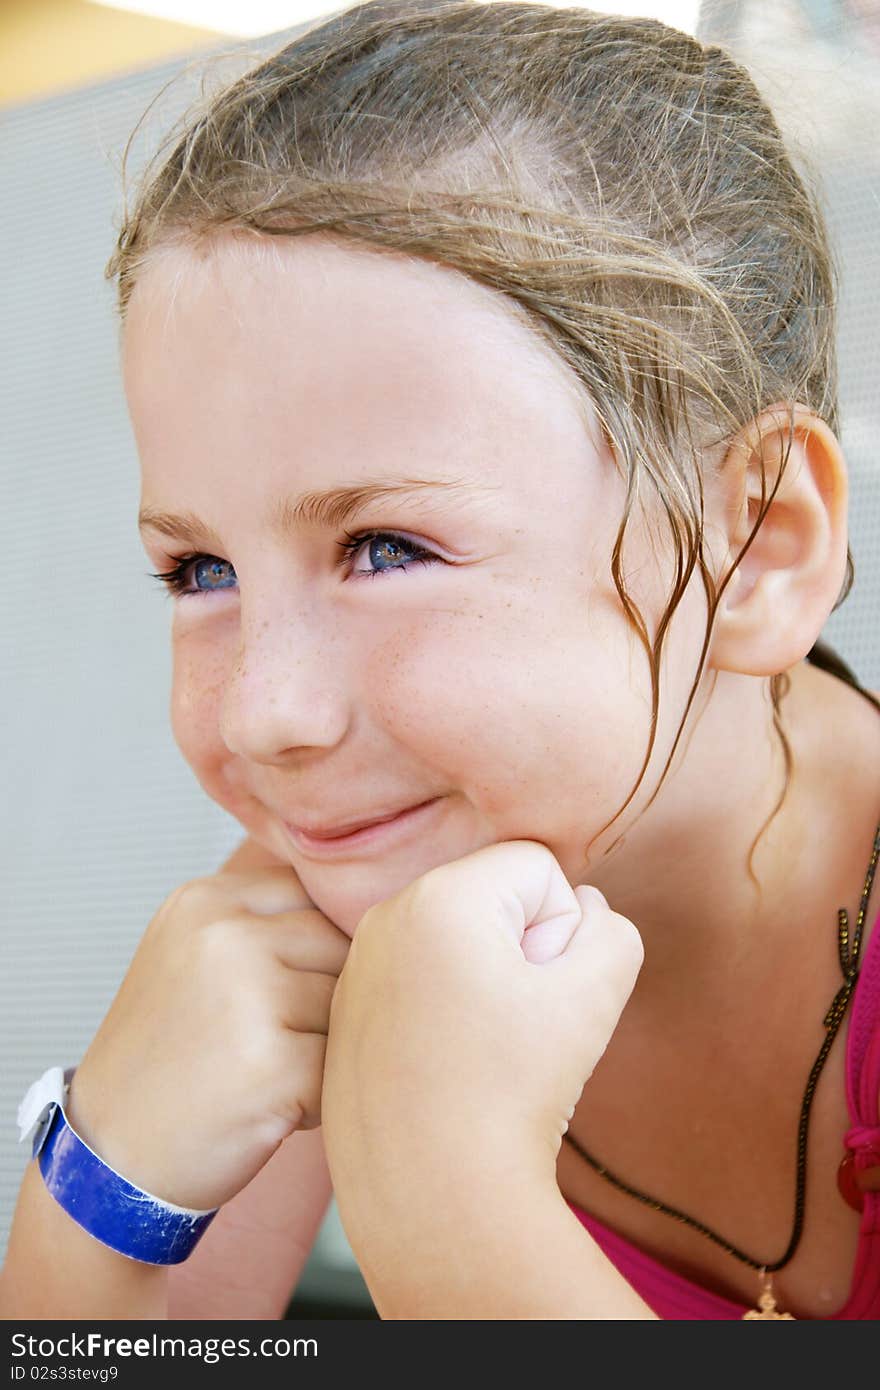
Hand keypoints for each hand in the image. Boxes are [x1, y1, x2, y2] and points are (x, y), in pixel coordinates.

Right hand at [65, 861, 349, 1211]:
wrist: (110, 1158)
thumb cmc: (168, 1058)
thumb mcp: (191, 954)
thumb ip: (265, 921)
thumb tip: (374, 911)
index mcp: (205, 900)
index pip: (315, 894)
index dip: (320, 949)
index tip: (286, 991)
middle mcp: (224, 935)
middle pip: (340, 946)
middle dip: (325, 1000)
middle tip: (270, 1044)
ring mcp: (248, 995)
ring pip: (348, 1005)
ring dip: (327, 1048)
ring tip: (266, 1074)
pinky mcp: (273, 1063)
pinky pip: (343, 1066)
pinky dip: (323, 1098)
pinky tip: (271, 1109)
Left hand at [321, 840, 642, 1245]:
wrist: (433, 1199)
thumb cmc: (516, 1091)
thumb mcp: (596, 994)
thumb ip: (610, 929)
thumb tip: (581, 910)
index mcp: (439, 896)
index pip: (537, 868)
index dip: (563, 929)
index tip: (542, 991)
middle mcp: (384, 917)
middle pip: (492, 898)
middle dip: (521, 949)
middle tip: (514, 1024)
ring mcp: (357, 967)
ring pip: (455, 941)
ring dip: (485, 981)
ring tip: (481, 1050)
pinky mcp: (346, 1013)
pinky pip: (417, 982)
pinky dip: (444, 1012)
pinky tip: (448, 1070)